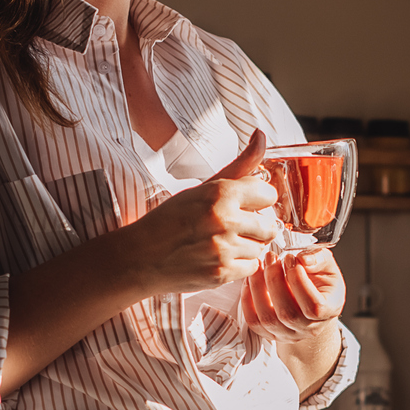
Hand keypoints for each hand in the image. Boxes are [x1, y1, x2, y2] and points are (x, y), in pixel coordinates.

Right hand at [125, 129, 278, 293]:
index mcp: (220, 194)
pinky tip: (220, 256)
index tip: (247, 203)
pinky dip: (240, 263)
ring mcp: (223, 249)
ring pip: (261, 247)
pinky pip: (252, 266)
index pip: (268, 193)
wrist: (140, 256)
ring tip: (223, 242)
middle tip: (233, 226)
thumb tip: (260, 136)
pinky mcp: (221, 273)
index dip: (258, 199)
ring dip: (247, 245)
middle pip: (269, 225)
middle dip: (255, 225)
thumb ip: (239, 165)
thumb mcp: (202, 187)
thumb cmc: (169, 220)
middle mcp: (224, 220)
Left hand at [242, 245, 344, 342]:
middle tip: (270, 257)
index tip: (290, 258)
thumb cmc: (322, 284)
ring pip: (268, 319)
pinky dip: (248, 300)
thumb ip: (319, 259)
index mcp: (329, 311)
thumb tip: (303, 259)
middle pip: (287, 313)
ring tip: (258, 266)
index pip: (313, 306)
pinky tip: (250, 281)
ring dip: (258, 288)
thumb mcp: (328, 267)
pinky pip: (254, 322)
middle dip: (274, 280)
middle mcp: (308, 328)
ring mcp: (288, 334)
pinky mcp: (270, 333)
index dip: (299, 282)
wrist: (314, 305)